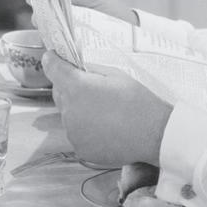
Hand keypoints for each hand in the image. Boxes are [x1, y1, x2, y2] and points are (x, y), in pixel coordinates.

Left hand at [42, 52, 171, 167]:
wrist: (155, 134)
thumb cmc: (138, 101)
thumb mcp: (115, 74)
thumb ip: (90, 70)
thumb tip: (76, 68)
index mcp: (76, 87)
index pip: (52, 68)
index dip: (52, 60)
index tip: (52, 57)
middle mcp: (69, 110)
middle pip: (59, 93)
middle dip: (69, 87)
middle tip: (90, 88)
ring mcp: (73, 132)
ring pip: (68, 115)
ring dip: (78, 110)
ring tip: (103, 112)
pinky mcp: (80, 148)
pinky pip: (76, 133)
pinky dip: (85, 129)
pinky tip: (105, 128)